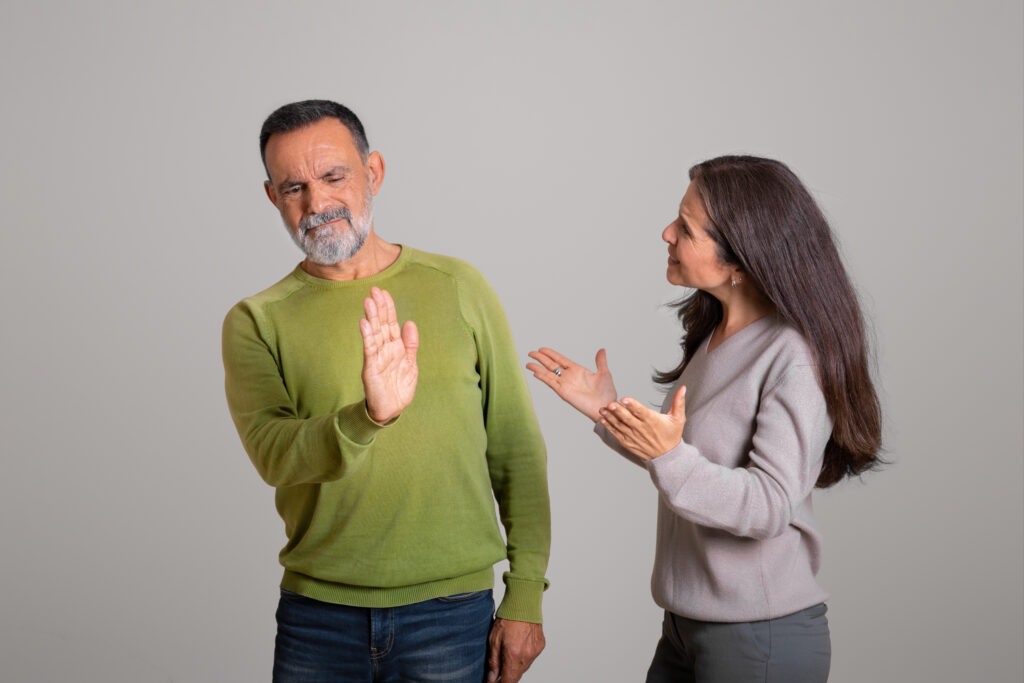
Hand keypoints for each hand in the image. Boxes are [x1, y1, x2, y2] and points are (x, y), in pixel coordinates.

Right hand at [359, 287, 418, 423]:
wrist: (391, 410)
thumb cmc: (399, 388)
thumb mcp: (411, 364)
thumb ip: (411, 344)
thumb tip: (410, 322)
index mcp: (395, 347)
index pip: (390, 323)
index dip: (388, 308)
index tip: (384, 292)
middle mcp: (384, 349)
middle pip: (381, 324)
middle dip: (379, 307)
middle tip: (374, 289)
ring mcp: (376, 358)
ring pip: (374, 334)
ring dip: (371, 317)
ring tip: (368, 301)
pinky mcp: (370, 368)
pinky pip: (369, 350)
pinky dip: (367, 336)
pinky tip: (364, 323)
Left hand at [487, 618, 544, 682]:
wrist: (523, 603)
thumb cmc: (508, 617)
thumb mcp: (494, 640)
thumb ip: (493, 661)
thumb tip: (492, 677)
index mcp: (514, 654)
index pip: (508, 681)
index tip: (495, 681)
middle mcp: (527, 655)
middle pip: (516, 675)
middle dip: (507, 674)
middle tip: (499, 666)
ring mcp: (535, 651)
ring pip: (524, 667)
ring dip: (515, 665)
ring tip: (509, 651)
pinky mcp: (540, 646)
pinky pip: (531, 658)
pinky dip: (523, 657)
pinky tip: (518, 646)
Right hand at [526, 348, 616, 421]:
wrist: (606, 406)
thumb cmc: (607, 393)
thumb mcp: (604, 373)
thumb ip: (600, 361)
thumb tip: (602, 350)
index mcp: (577, 370)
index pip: (560, 359)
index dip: (550, 354)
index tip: (541, 349)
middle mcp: (569, 377)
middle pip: (551, 365)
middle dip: (541, 358)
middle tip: (531, 353)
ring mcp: (565, 384)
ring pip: (548, 373)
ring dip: (538, 368)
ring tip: (528, 363)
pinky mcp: (564, 392)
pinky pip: (551, 383)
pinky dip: (543, 377)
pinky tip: (536, 372)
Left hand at [599, 385, 686, 460]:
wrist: (667, 457)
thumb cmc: (672, 435)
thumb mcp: (678, 419)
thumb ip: (679, 402)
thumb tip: (683, 388)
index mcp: (653, 421)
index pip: (641, 412)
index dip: (632, 405)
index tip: (624, 399)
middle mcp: (642, 429)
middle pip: (628, 419)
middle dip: (618, 411)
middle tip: (610, 404)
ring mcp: (633, 437)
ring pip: (620, 426)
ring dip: (610, 417)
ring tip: (602, 409)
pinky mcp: (628, 443)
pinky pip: (617, 434)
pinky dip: (609, 427)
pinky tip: (602, 420)